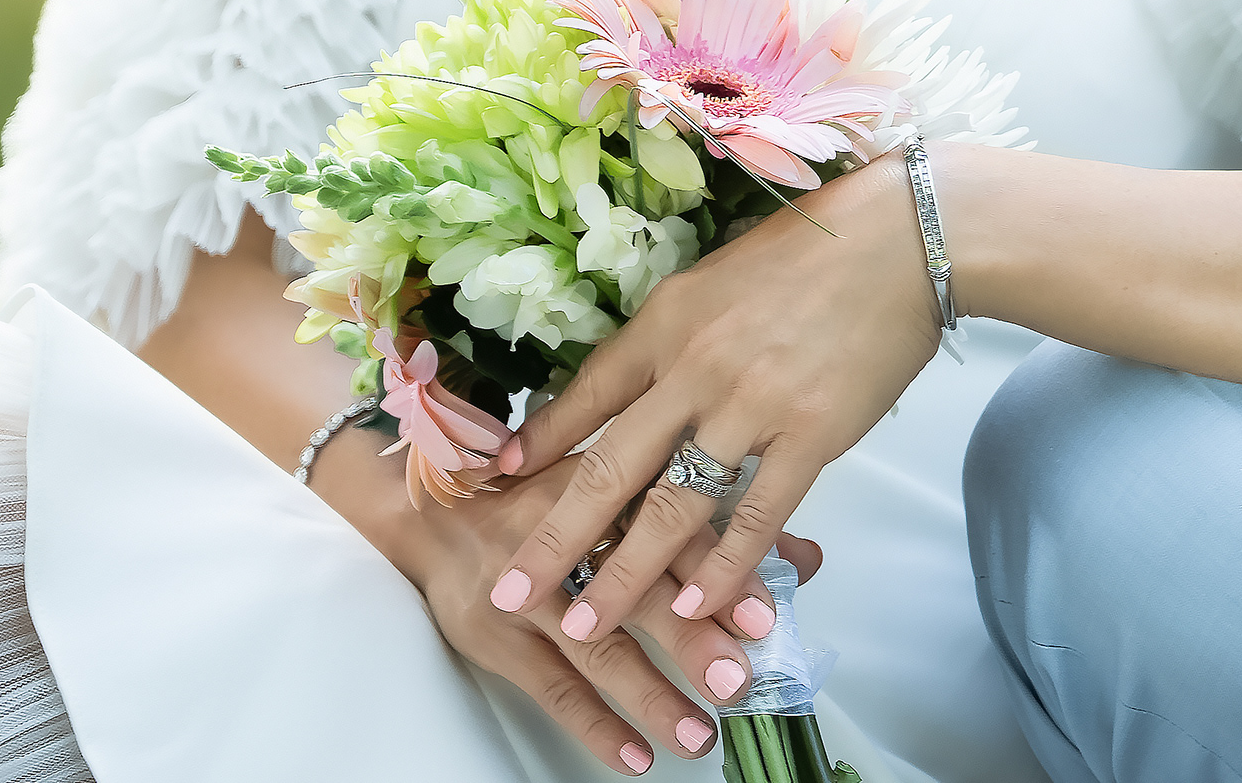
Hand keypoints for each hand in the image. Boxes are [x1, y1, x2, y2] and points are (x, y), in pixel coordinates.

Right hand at [328, 420, 808, 776]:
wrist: (434, 511)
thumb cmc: (552, 498)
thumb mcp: (629, 489)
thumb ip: (719, 519)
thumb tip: (807, 557)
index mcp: (608, 487)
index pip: (671, 527)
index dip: (718, 568)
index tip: (766, 611)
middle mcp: (567, 536)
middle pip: (635, 590)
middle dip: (690, 638)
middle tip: (739, 678)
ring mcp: (528, 591)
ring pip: (596, 648)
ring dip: (651, 694)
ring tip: (701, 733)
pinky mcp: (496, 637)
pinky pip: (551, 688)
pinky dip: (595, 725)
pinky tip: (637, 754)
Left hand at [483, 152, 938, 676]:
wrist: (906, 239)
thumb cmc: (815, 252)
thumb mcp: (718, 279)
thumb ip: (673, 336)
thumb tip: (628, 383)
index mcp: (668, 322)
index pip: (586, 394)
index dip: (540, 445)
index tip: (494, 486)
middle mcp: (696, 368)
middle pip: (610, 468)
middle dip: (555, 539)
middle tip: (510, 591)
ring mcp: (752, 405)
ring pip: (673, 507)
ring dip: (624, 575)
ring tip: (586, 624)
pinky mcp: (811, 434)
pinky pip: (755, 514)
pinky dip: (722, 567)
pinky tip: (695, 607)